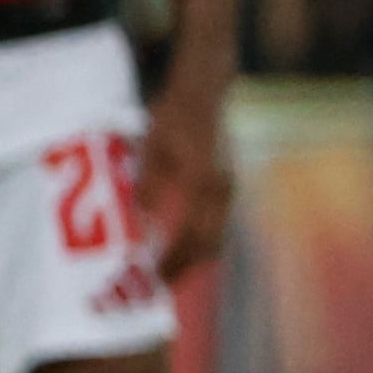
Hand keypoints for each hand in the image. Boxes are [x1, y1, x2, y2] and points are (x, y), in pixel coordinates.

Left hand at [138, 84, 238, 282]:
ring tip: (168, 268)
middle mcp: (221, 190)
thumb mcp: (154, 146)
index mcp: (203, 183)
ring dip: (193, 255)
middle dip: (185, 267)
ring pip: (215, 235)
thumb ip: (151, 186)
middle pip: (209, 243)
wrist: (206, 88)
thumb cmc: (175, 113)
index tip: (153, 280)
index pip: (192, 236)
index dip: (174, 262)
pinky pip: (215, 222)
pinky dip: (199, 239)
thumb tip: (145, 225)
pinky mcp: (225, 184)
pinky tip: (181, 242)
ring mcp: (227, 188)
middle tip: (158, 284)